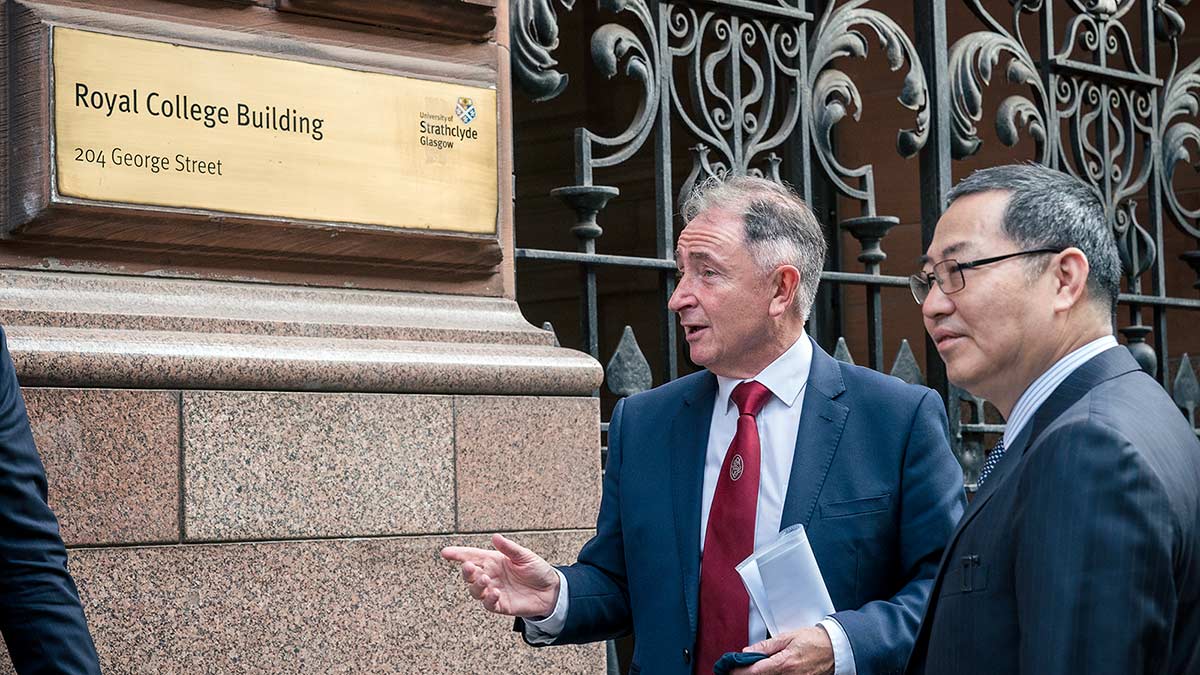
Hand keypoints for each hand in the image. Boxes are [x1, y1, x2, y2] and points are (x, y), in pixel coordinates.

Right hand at [441, 533, 560, 617]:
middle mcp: (490, 575)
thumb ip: (509, 548)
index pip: (472, 556)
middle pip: (470, 574)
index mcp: (493, 560)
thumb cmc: (537, 570)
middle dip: (466, 571)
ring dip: (477, 585)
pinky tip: (494, 593)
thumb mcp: (525, 556)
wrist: (551, 590)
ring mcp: (494, 590)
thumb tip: (495, 536)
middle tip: (469, 567)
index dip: (458, 554)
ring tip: (485, 579)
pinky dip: (489, 599)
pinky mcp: (501, 605)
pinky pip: (489, 604)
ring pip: (475, 590)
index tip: (445, 553)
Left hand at [734, 626, 834, 674]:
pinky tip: (767, 671)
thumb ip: (766, 646)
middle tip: (738, 669)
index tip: (730, 669)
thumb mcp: (788, 637)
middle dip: (747, 674)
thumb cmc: (814, 641)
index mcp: (784, 663)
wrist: (836, 649)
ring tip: (752, 669)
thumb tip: (747, 652)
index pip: (755, 672)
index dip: (739, 672)